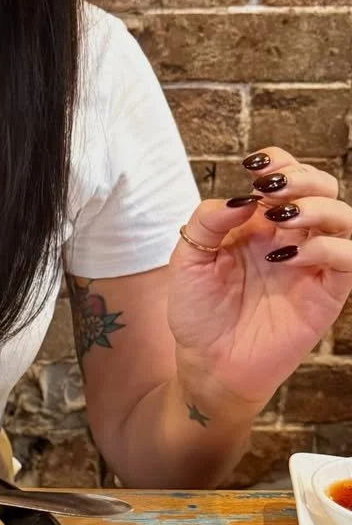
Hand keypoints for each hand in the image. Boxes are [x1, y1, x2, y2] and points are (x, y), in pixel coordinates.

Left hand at [168, 147, 351, 417]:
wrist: (208, 362)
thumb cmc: (198, 310)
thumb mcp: (189, 258)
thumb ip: (208, 221)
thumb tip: (244, 197)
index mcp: (260, 221)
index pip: (286, 174)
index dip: (279, 161)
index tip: (253, 166)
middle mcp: (292, 236)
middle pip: (324, 187)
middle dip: (303, 177)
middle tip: (271, 190)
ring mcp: (312, 264)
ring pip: (344, 218)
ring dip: (317, 208)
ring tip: (281, 219)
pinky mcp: (326, 294)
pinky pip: (348, 260)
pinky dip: (326, 248)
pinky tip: (288, 257)